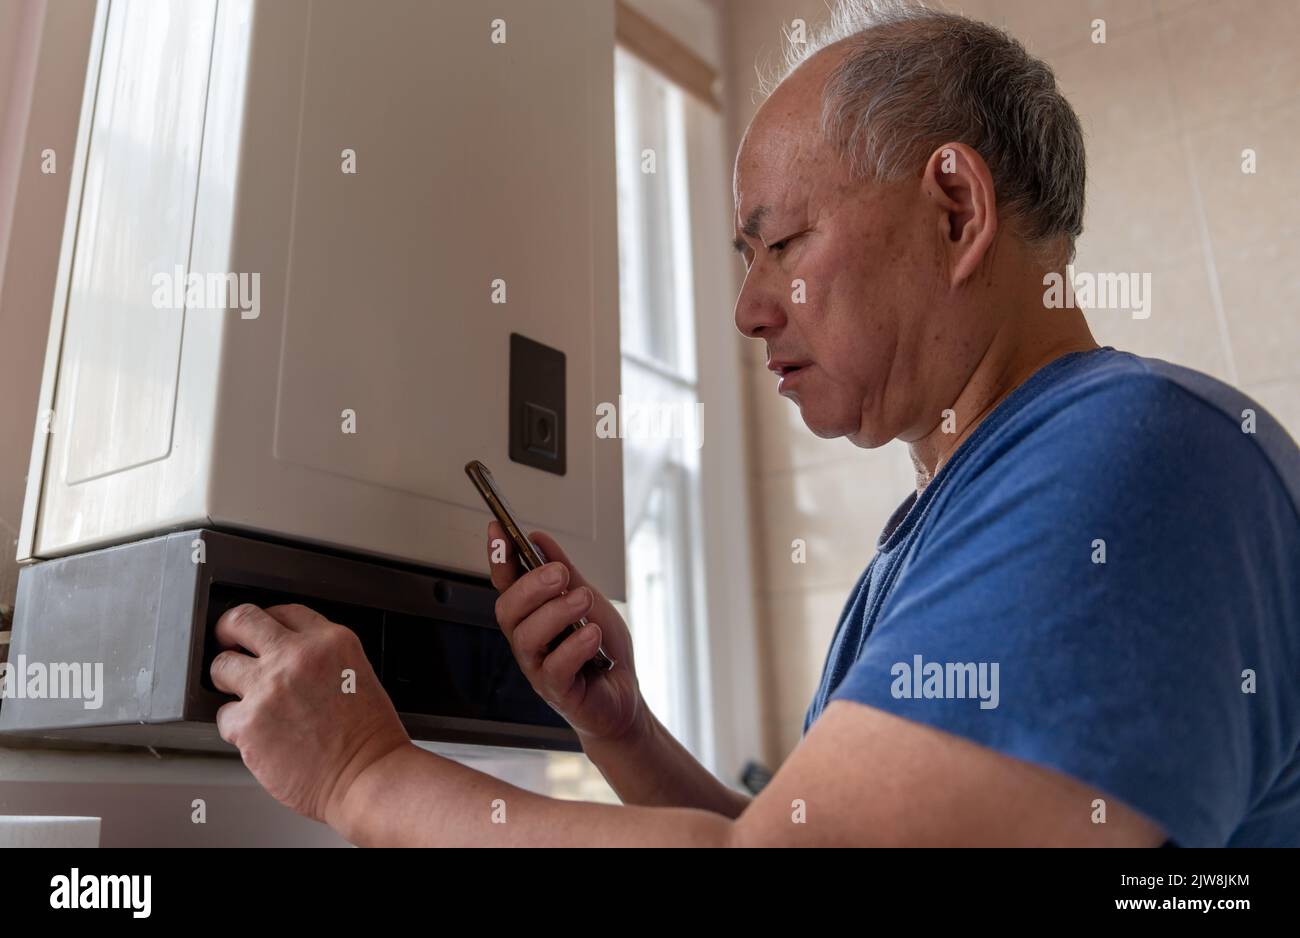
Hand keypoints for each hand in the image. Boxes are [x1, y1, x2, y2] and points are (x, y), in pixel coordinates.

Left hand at [210, 603, 411, 826]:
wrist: (366, 776)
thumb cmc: (369, 736)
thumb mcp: (357, 673)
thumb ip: (320, 657)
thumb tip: (284, 654)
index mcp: (330, 641)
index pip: (284, 611)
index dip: (269, 622)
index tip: (262, 634)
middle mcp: (296, 657)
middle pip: (241, 620)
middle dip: (229, 630)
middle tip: (228, 642)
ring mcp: (268, 688)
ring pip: (221, 666)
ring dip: (228, 680)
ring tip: (243, 695)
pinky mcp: (248, 723)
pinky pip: (223, 715)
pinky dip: (236, 725)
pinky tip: (258, 734)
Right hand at [487, 523, 644, 741]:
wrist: (624, 697)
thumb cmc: (601, 651)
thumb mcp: (588, 601)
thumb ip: (565, 574)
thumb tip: (539, 540)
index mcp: (531, 616)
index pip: (506, 584)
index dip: (499, 557)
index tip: (499, 527)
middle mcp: (528, 641)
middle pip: (508, 610)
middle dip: (530, 586)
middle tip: (559, 574)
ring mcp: (538, 668)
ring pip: (528, 637)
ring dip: (556, 612)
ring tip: (584, 601)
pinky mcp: (557, 692)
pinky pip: (555, 668)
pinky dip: (574, 647)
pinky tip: (592, 635)